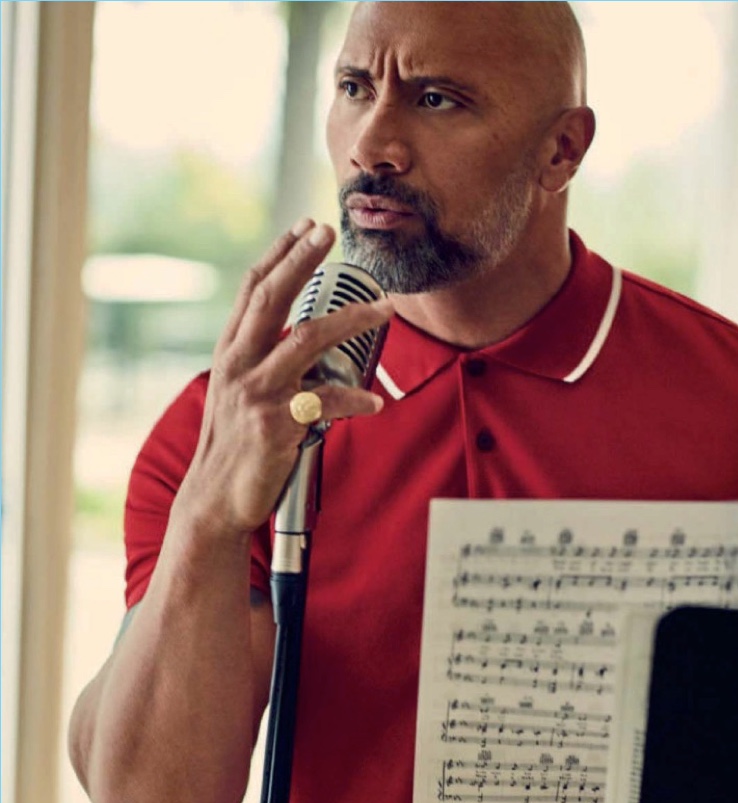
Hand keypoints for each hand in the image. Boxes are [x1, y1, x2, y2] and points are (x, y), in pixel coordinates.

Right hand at [180, 220, 392, 534]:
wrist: (214, 499)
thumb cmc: (235, 448)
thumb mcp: (238, 395)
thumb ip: (261, 363)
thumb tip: (300, 338)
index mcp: (230, 353)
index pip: (252, 291)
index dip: (279, 255)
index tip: (305, 227)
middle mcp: (238, 365)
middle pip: (272, 298)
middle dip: (301, 260)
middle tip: (329, 232)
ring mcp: (256, 393)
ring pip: (307, 338)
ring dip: (350, 320)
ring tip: (383, 310)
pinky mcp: (275, 424)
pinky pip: (325, 401)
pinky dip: (355, 401)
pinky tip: (374, 403)